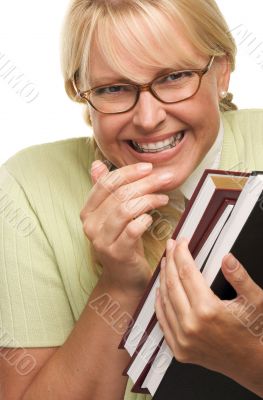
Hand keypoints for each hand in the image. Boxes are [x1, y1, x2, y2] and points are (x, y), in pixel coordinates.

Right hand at [80, 160, 170, 296]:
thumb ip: (105, 191)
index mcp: (87, 212)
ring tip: (163, 198)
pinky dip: (144, 220)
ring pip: (125, 209)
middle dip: (145, 183)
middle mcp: (90, 225)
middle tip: (165, 178)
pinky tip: (152, 217)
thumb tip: (97, 164)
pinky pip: (132, 229)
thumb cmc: (122, 242)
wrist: (123, 278)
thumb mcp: (113, 215)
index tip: (148, 167)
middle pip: (119, 195)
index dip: (128, 172)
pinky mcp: (116, 253)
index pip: (105, 183)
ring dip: (149, 200)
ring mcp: (102, 241)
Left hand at [155, 238, 262, 396]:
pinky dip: (160, 302)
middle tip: (170, 245)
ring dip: (163, 278)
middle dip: (170, 260)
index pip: (187, 272)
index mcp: (208, 310)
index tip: (181, 241)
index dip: (182, 253)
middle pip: (172, 283)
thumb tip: (226, 258)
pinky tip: (160, 289)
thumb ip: (240, 277)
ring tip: (165, 262)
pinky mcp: (179, 349)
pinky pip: (163, 320)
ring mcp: (182, 339)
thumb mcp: (254, 301)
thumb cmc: (253, 330)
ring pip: (165, 300)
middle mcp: (191, 325)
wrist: (251, 364)